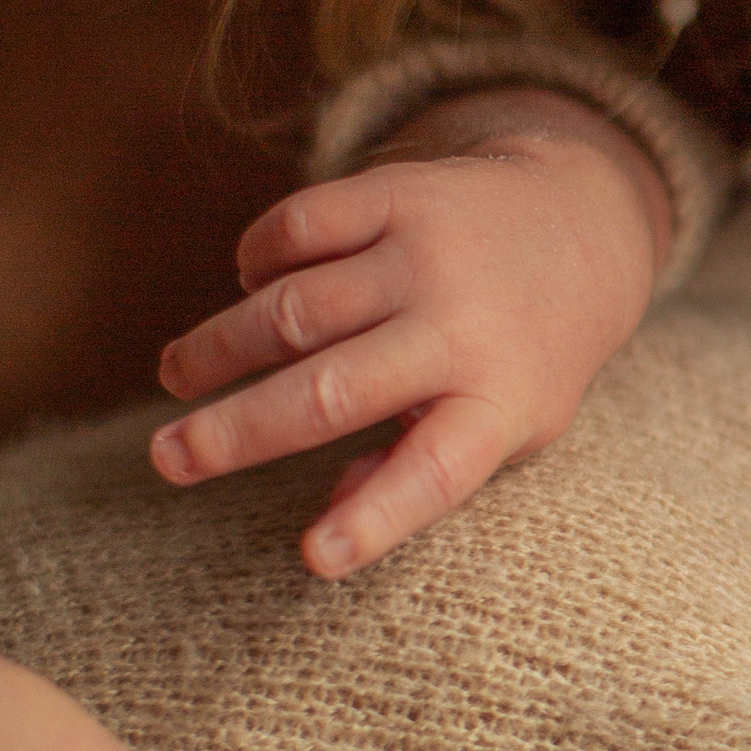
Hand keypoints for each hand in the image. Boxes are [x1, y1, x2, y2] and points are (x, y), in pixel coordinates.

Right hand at [151, 90, 671, 576]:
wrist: (583, 222)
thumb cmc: (526, 352)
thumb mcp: (509, 426)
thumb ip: (424, 468)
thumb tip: (332, 528)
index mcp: (501, 404)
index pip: (437, 472)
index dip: (375, 518)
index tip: (315, 559)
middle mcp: (465, 329)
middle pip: (333, 391)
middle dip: (236, 432)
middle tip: (167, 459)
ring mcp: (431, 254)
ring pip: (295, 307)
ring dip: (221, 346)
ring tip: (180, 377)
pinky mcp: (401, 191)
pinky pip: (299, 226)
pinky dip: (257, 259)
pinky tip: (251, 285)